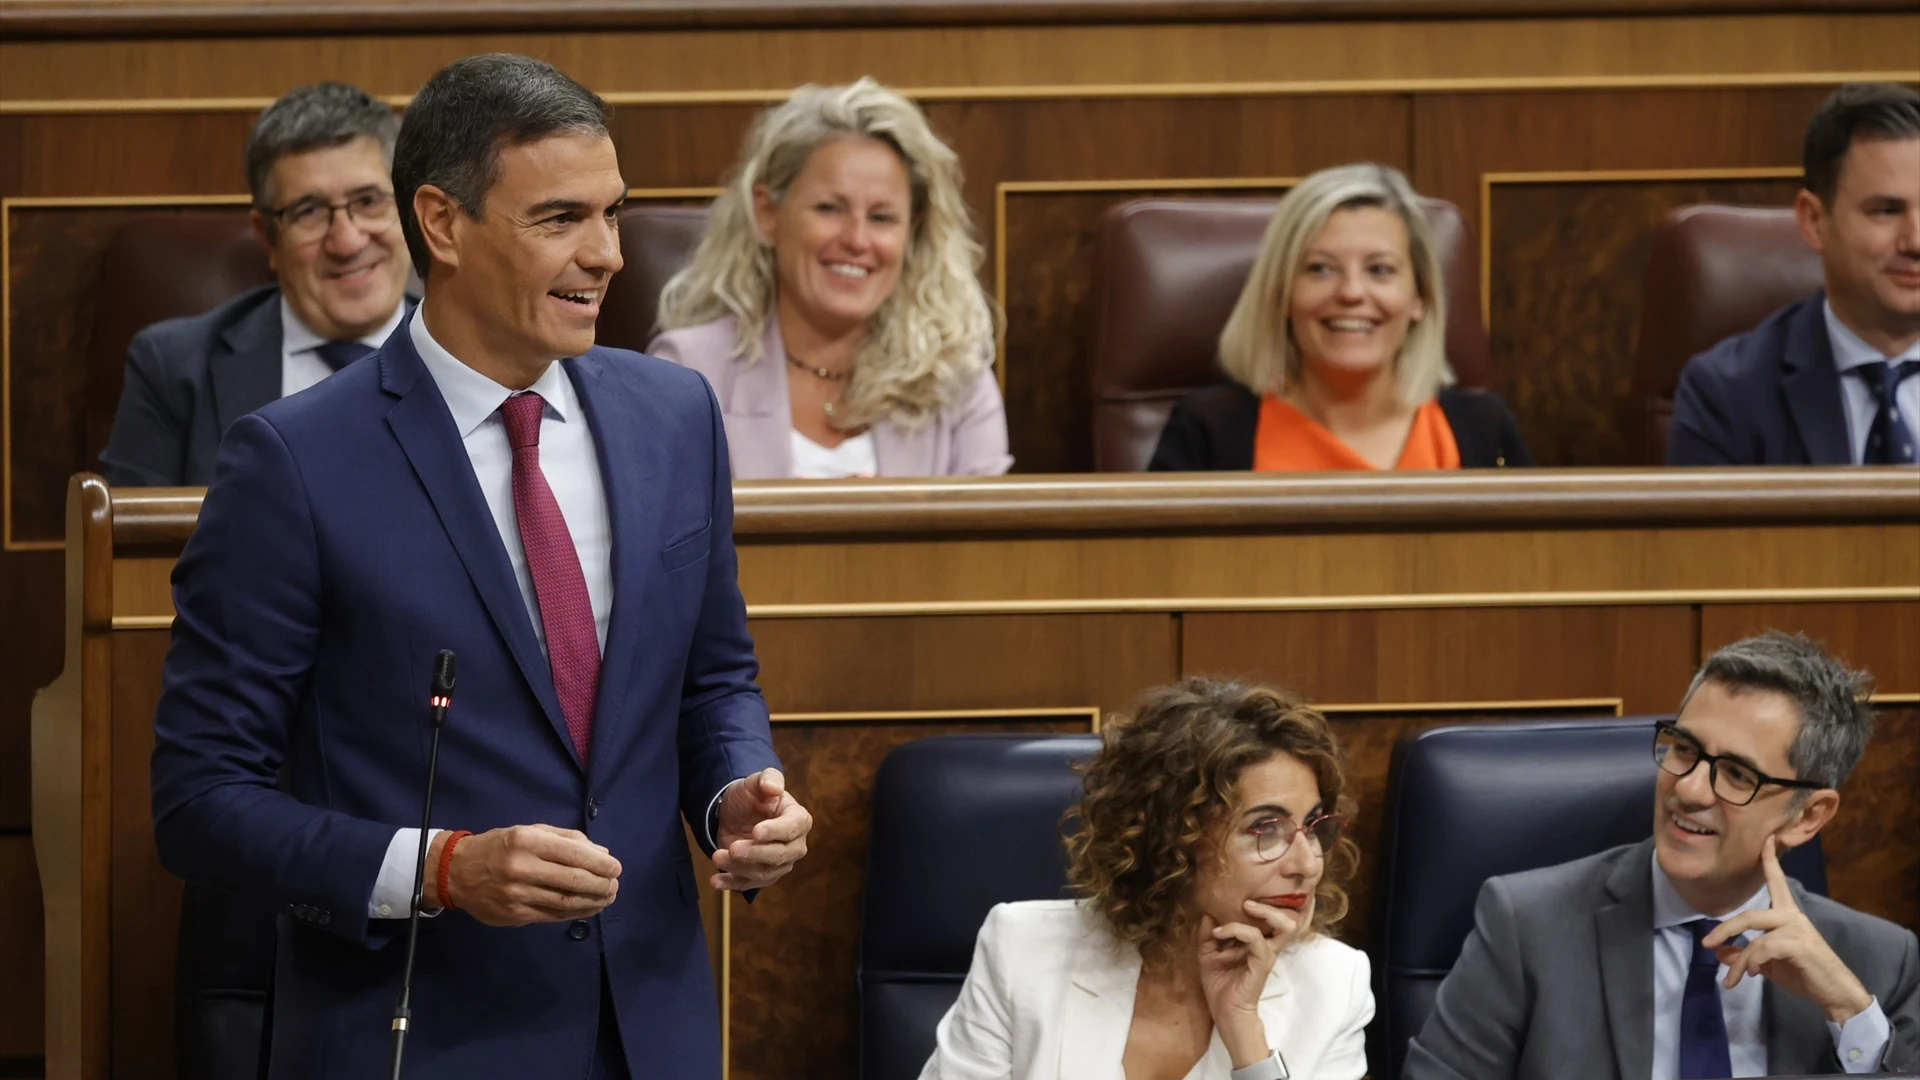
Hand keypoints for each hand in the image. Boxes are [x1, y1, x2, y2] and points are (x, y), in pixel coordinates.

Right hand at [427, 824, 621, 927]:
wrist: (457, 871)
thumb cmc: (500, 846)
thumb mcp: (529, 831)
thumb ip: (566, 839)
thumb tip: (601, 853)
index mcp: (527, 841)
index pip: (574, 854)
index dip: (601, 864)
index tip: (616, 868)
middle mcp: (522, 868)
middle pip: (573, 881)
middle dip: (601, 885)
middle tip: (615, 885)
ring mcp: (517, 895)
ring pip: (566, 902)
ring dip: (593, 902)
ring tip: (607, 898)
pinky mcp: (514, 915)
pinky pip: (553, 916)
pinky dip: (576, 913)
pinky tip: (588, 908)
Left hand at [711, 768, 812, 891]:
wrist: (736, 813)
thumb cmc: (752, 796)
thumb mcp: (756, 781)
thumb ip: (768, 779)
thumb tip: (774, 788)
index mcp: (799, 819)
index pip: (792, 828)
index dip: (775, 831)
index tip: (755, 831)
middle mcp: (794, 845)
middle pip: (780, 855)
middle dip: (755, 853)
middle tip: (733, 848)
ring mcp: (779, 864)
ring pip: (763, 873)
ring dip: (739, 867)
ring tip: (717, 856)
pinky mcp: (762, 875)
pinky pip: (748, 884)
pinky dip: (731, 884)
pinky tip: (716, 881)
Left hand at [1197, 900, 1292, 1067]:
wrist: (1224, 1012)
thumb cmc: (1220, 986)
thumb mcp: (1207, 955)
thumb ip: (1207, 936)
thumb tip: (1207, 914)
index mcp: (1256, 944)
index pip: (1268, 919)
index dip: (1258, 906)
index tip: (1230, 901)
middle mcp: (1266, 947)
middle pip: (1288, 921)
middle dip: (1271, 906)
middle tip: (1247, 902)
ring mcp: (1266, 955)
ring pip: (1285, 927)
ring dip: (1266, 913)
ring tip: (1245, 907)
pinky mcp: (1262, 964)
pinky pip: (1256, 939)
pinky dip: (1236, 930)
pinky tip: (1219, 933)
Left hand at [1703, 835, 1873, 1023]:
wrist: (1835, 993)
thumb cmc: (1804, 974)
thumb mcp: (1769, 964)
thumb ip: (1745, 955)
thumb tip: (1720, 952)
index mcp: (1788, 915)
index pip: (1777, 883)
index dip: (1770, 862)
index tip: (1766, 839)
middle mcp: (1793, 917)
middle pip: (1750, 916)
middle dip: (1725, 929)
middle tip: (1706, 943)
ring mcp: (1797, 930)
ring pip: (1755, 938)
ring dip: (1740, 961)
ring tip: (1731, 979)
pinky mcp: (1799, 945)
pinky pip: (1764, 950)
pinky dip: (1752, 963)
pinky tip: (1752, 975)